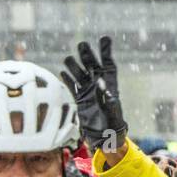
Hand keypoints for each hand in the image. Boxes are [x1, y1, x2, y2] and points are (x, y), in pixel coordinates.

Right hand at [60, 36, 127, 154]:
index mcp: (111, 86)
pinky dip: (68, 80)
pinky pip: (73, 87)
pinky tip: (62, 72)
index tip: (104, 38)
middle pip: (92, 66)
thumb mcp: (113, 114)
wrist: (105, 138)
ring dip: (74, 67)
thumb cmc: (113, 126)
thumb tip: (103, 87)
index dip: (106, 52)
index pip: (108, 65)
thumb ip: (108, 101)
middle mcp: (99, 86)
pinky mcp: (80, 100)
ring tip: (67, 59)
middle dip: (87, 55)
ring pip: (80, 75)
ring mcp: (89, 92)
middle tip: (82, 44)